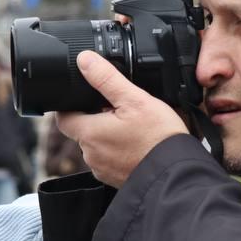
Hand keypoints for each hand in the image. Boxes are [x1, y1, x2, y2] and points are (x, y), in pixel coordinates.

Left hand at [56, 51, 189, 187]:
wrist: (177, 173)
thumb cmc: (158, 138)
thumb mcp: (135, 99)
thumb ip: (107, 78)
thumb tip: (85, 60)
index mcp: (89, 133)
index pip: (63, 117)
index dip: (70, 106)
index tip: (84, 99)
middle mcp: (90, 155)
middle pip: (82, 131)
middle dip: (96, 119)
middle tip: (119, 111)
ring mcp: (102, 170)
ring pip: (97, 147)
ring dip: (108, 137)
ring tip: (132, 128)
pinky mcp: (115, 180)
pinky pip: (110, 161)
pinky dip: (119, 152)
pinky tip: (138, 146)